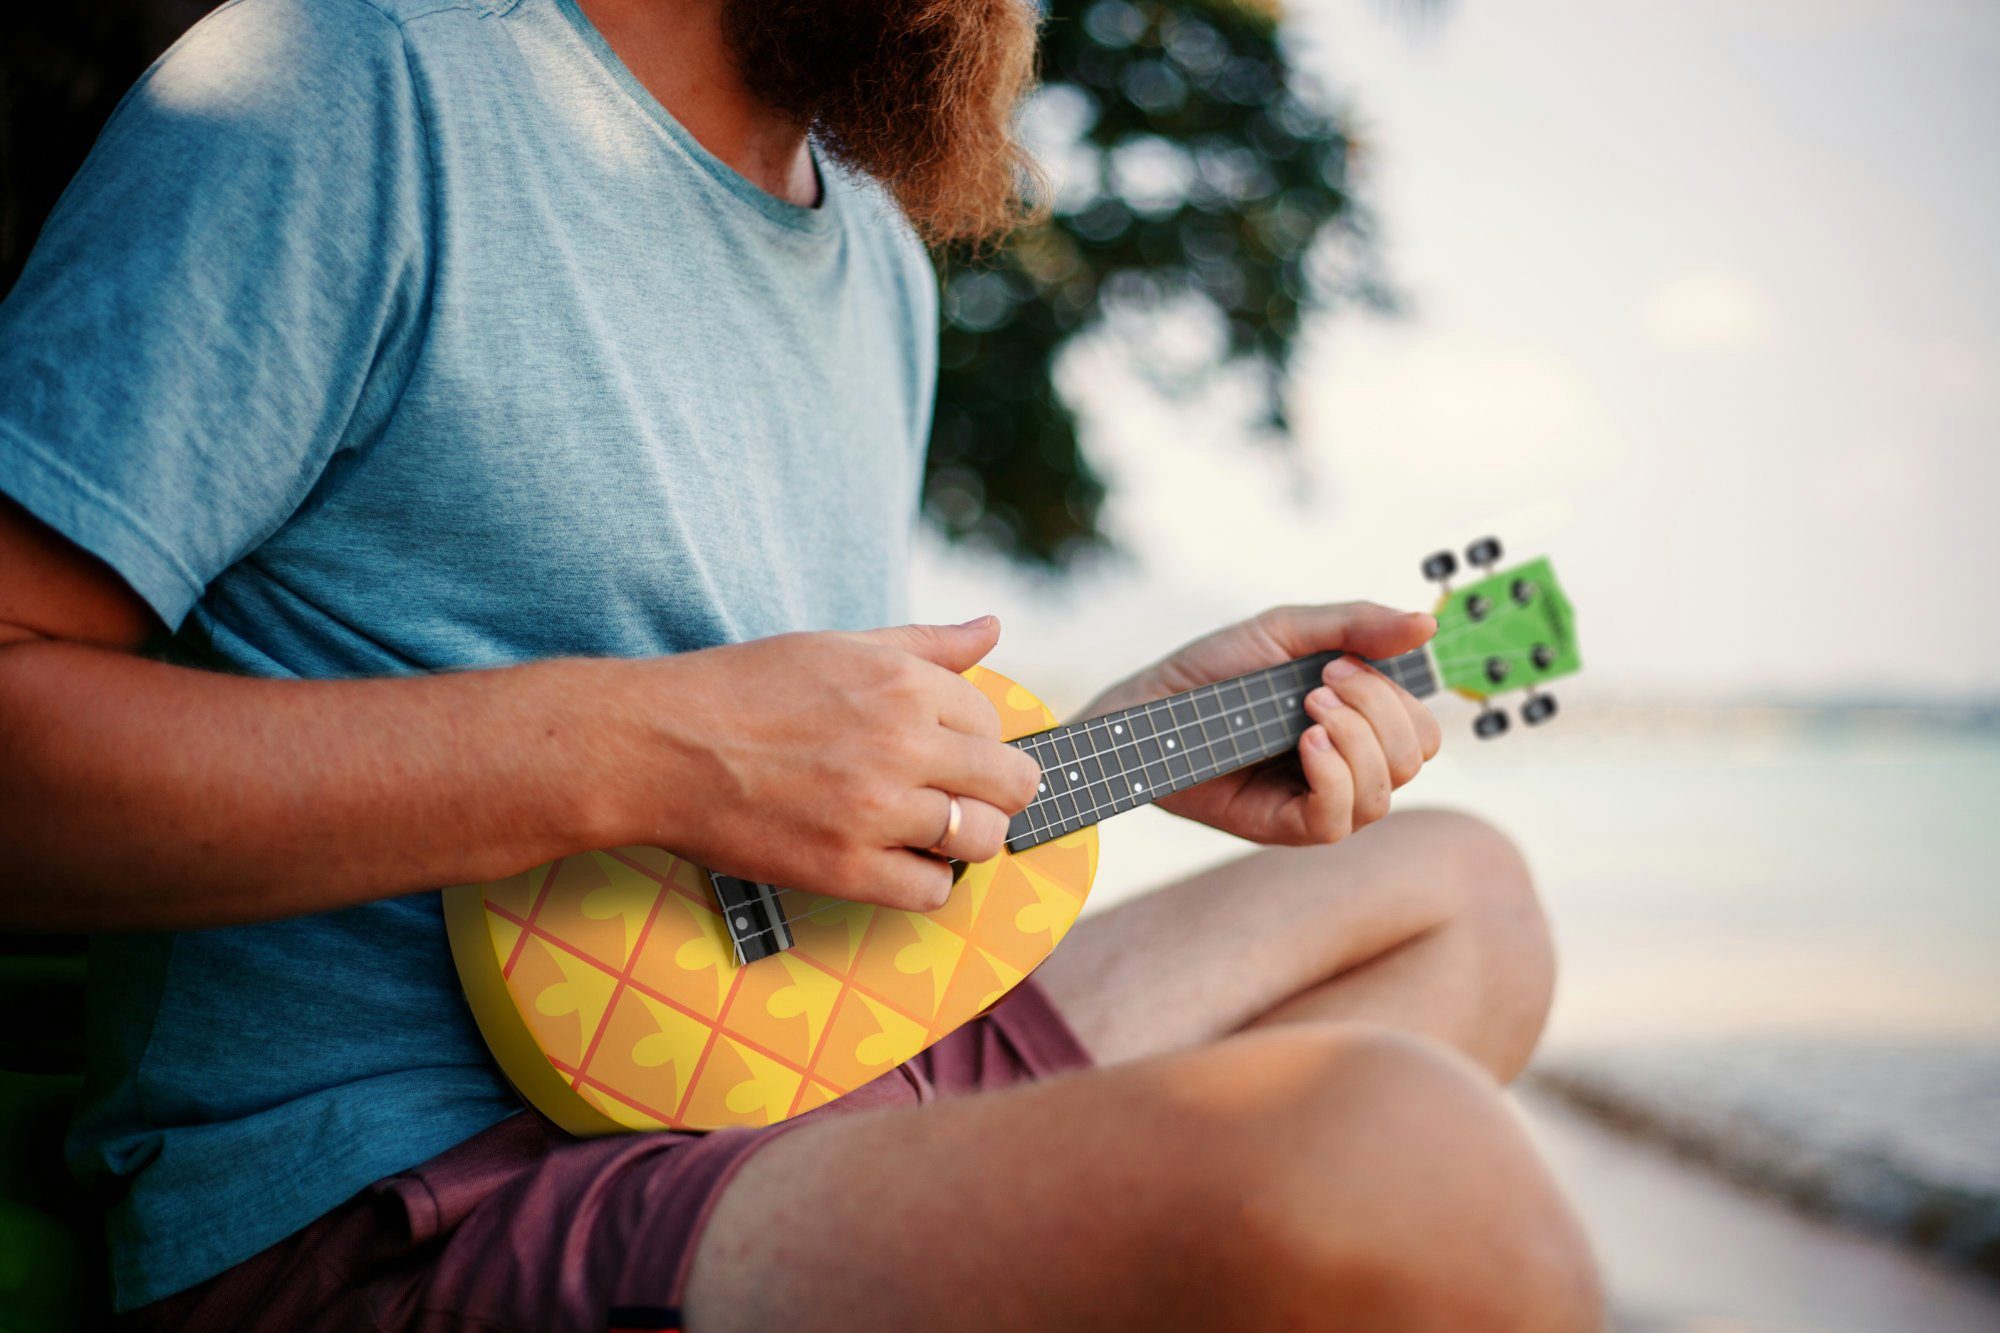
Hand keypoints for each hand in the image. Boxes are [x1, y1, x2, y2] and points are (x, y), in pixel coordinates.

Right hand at [594, 617, 1040, 911]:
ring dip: (963, 841)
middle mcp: (901, 743)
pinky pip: (931, 891)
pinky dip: (923, 882)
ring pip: (980, 841)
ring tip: (924, 832)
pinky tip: (893, 861)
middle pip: (1009, 784)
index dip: (971, 741)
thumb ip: (928, 642)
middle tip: (951, 798)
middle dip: (990, 794)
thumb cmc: (744, 689)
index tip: (940, 753)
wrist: (659, 745)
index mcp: (904, 683)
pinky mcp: (845, 868)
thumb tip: (993, 626)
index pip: (993, 724)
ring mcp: (875, 810)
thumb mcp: (841, 645)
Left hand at [1079, 604, 1441, 845]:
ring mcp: (1316, 800)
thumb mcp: (1287, 630)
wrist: (1149, 705)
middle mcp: (1345, 766)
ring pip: (1383, 795)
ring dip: (1356, 742)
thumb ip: (1356, 625)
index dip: (1396, 697)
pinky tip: (1306, 743)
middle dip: (1378, 713)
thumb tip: (1427, 624)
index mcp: (1357, 725)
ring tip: (1305, 711)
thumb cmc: (1214, 669)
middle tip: (1317, 686)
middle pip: (1413, 759)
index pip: (1422, 731)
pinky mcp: (1283, 826)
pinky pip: (1337, 822)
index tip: (1339, 664)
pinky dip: (1335, 778)